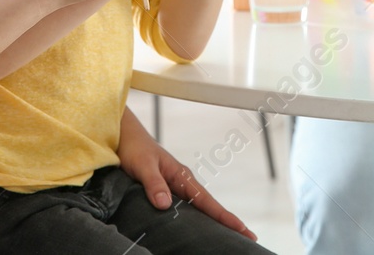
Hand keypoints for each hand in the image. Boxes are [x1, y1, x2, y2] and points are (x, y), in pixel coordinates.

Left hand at [116, 109, 257, 239]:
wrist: (125, 136)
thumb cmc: (135, 148)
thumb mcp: (143, 166)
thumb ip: (154, 184)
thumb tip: (165, 204)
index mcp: (182, 176)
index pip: (208, 201)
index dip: (225, 217)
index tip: (243, 229)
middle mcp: (183, 182)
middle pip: (210, 207)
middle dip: (228, 222)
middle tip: (248, 237)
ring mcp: (177, 186)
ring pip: (199, 207)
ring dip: (213, 220)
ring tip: (228, 237)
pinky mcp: (167, 190)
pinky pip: (186, 207)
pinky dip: (197, 217)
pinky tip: (198, 227)